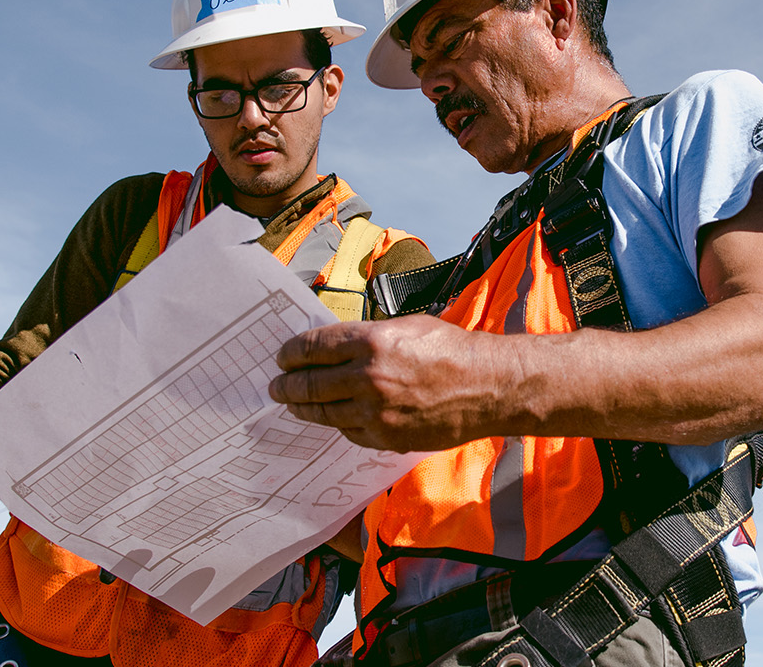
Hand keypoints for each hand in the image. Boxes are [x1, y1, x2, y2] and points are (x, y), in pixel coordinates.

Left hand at [269, 314, 509, 451]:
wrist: (487, 387)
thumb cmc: (449, 350)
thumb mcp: (405, 326)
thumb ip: (365, 337)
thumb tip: (331, 347)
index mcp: (371, 342)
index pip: (312, 348)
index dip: (290, 353)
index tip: (281, 357)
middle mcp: (368, 377)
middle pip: (309, 384)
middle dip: (285, 384)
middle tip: (275, 385)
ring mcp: (376, 411)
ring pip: (323, 412)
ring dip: (301, 407)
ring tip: (291, 403)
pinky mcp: (385, 437)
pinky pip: (348, 430)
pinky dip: (335, 422)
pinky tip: (329, 416)